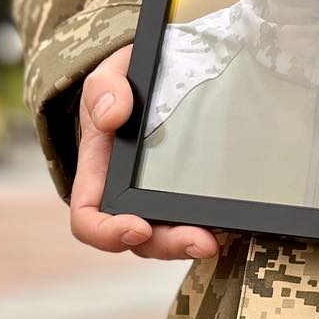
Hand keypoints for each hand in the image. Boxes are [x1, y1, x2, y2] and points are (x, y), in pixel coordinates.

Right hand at [68, 44, 217, 260]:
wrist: (155, 74)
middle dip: (168, 244)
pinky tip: (229, 219)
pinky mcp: (187, 190)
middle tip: (201, 241)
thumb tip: (111, 117)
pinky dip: (209, 222)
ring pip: (169, 234)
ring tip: (215, 237)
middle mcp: (127, 193)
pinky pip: (194, 216)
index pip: (90, 218)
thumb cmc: (125, 82)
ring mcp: (157, 196)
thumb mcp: (108, 76)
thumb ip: (103, 91)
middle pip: (140, 239)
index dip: (109, 233)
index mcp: (99, 172)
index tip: (137, 226)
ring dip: (190, 242)